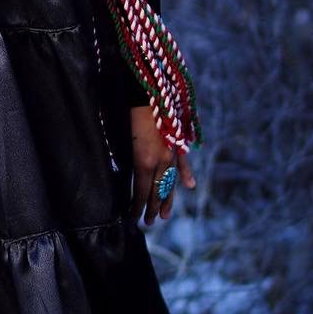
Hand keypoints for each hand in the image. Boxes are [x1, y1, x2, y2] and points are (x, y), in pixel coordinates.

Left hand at [127, 105, 195, 226]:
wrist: (148, 90)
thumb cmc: (129, 115)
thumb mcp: (123, 141)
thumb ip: (130, 160)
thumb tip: (130, 176)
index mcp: (143, 162)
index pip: (140, 192)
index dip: (137, 207)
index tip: (132, 218)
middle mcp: (160, 161)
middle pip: (156, 191)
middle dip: (151, 208)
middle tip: (148, 222)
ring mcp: (171, 152)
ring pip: (170, 181)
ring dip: (167, 199)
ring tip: (164, 215)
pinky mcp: (176, 142)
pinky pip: (182, 162)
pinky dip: (185, 174)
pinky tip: (189, 186)